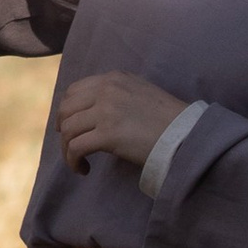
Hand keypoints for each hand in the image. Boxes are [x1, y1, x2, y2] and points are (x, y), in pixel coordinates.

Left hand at [54, 70, 190, 177]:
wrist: (185, 133)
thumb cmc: (167, 119)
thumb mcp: (140, 92)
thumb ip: (116, 94)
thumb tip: (92, 111)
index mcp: (113, 78)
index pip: (74, 90)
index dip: (67, 110)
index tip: (70, 126)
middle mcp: (106, 90)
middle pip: (65, 109)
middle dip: (63, 130)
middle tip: (70, 145)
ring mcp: (106, 111)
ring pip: (68, 130)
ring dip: (67, 149)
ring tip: (79, 161)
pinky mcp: (107, 134)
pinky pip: (75, 148)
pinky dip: (73, 161)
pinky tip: (84, 169)